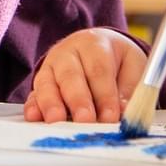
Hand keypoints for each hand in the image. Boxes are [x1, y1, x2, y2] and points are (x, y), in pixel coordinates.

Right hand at [25, 28, 145, 123]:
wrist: (98, 48)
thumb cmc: (117, 61)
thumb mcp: (132, 67)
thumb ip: (129, 90)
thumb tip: (123, 111)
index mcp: (94, 44)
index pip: (98, 70)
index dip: (104, 94)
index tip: (110, 117)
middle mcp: (68, 53)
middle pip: (70, 75)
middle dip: (77, 100)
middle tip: (85, 120)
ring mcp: (50, 68)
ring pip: (47, 84)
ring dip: (51, 104)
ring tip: (57, 120)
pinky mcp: (41, 84)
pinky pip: (34, 95)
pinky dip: (33, 107)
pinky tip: (34, 117)